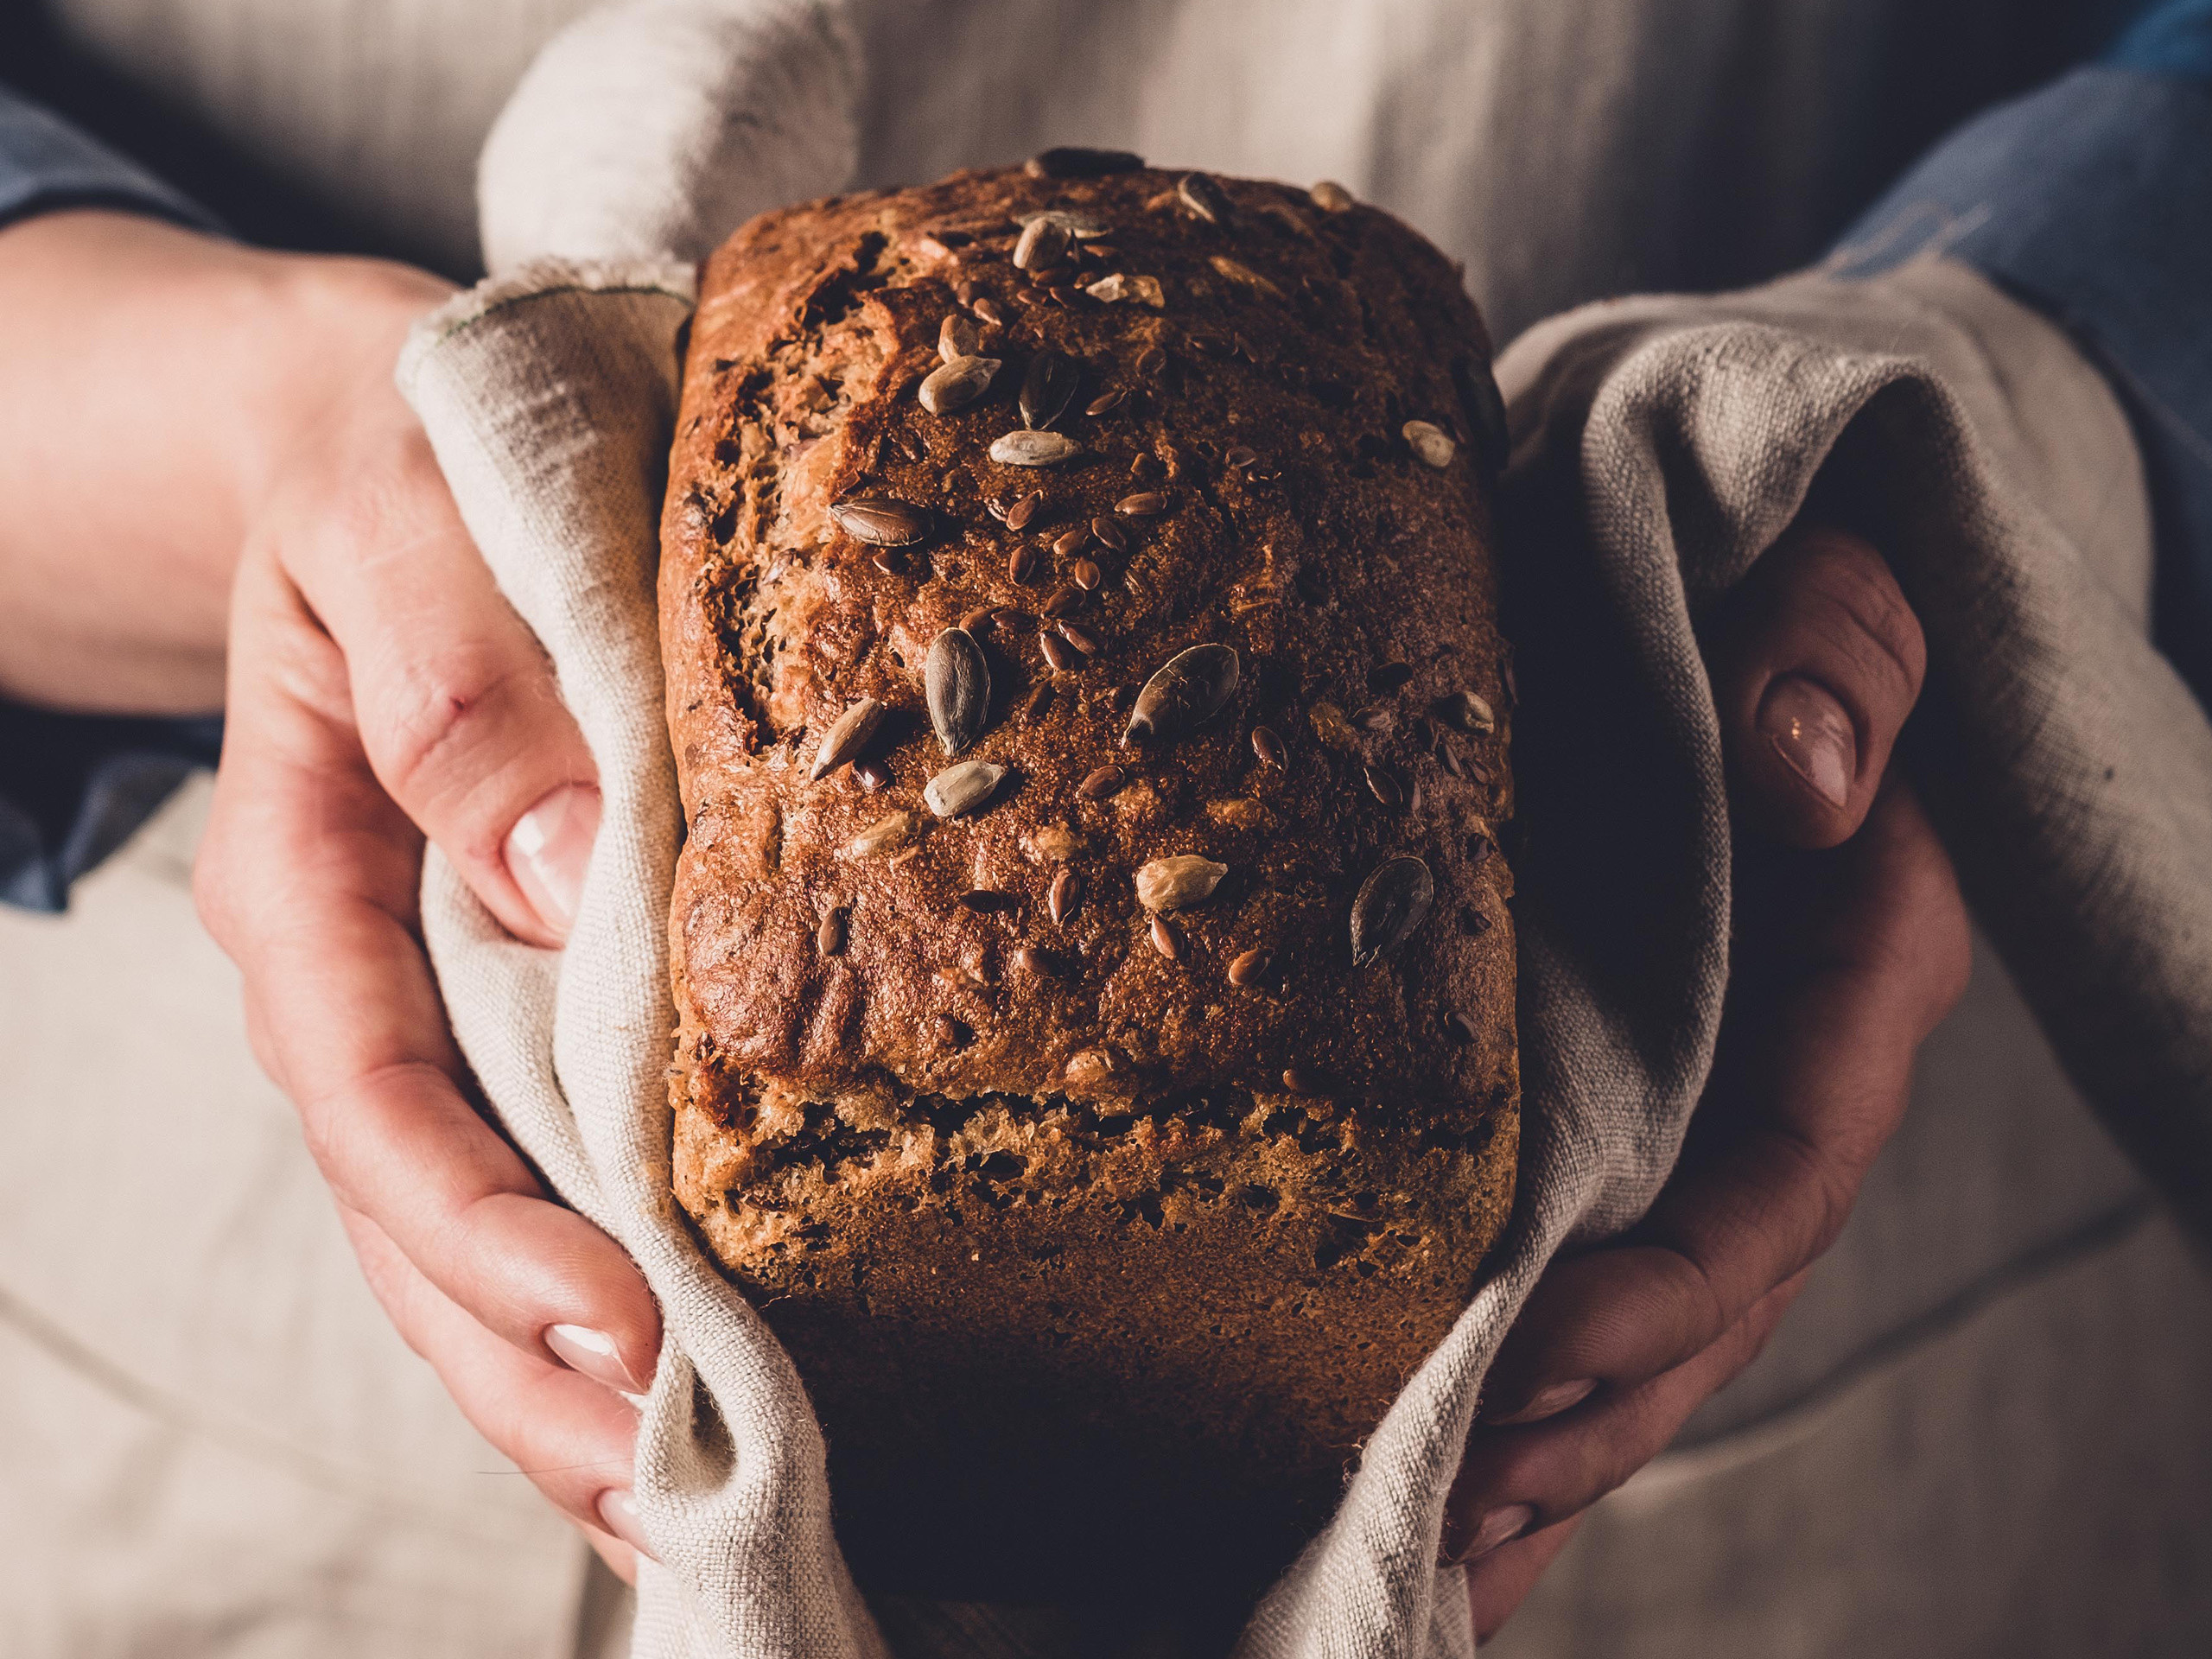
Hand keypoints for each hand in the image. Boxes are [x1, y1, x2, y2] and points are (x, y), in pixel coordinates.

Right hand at [0, 210, 666, 1578]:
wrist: (381, 437)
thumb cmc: (391, 460)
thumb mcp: (401, 517)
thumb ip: (466, 678)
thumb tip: (560, 874)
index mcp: (309, 871)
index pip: (371, 1088)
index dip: (478, 1221)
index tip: (614, 1319)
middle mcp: (360, 972)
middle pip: (415, 1219)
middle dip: (534, 1371)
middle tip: (678, 1497)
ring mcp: (431, 999)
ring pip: (467, 1230)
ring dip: (570, 1378)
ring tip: (694, 1505)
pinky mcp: (510, 992)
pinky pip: (535, 1166)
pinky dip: (601, 1286)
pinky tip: (689, 1379)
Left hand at [1444, 525, 1971, 1635]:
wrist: (1680, 548)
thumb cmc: (1751, 559)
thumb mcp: (1812, 567)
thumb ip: (1833, 648)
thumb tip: (1802, 778)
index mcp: (1849, 960)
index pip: (1786, 1162)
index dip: (1678, 1279)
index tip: (1541, 1352)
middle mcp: (1772, 1053)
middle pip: (1710, 1284)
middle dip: (1595, 1411)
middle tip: (1460, 1516)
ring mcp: (1685, 1080)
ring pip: (1644, 1302)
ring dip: (1550, 1435)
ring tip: (1436, 1555)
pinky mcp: (1599, 1080)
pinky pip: (1573, 1248)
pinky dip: (1511, 1366)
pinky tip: (1429, 1473)